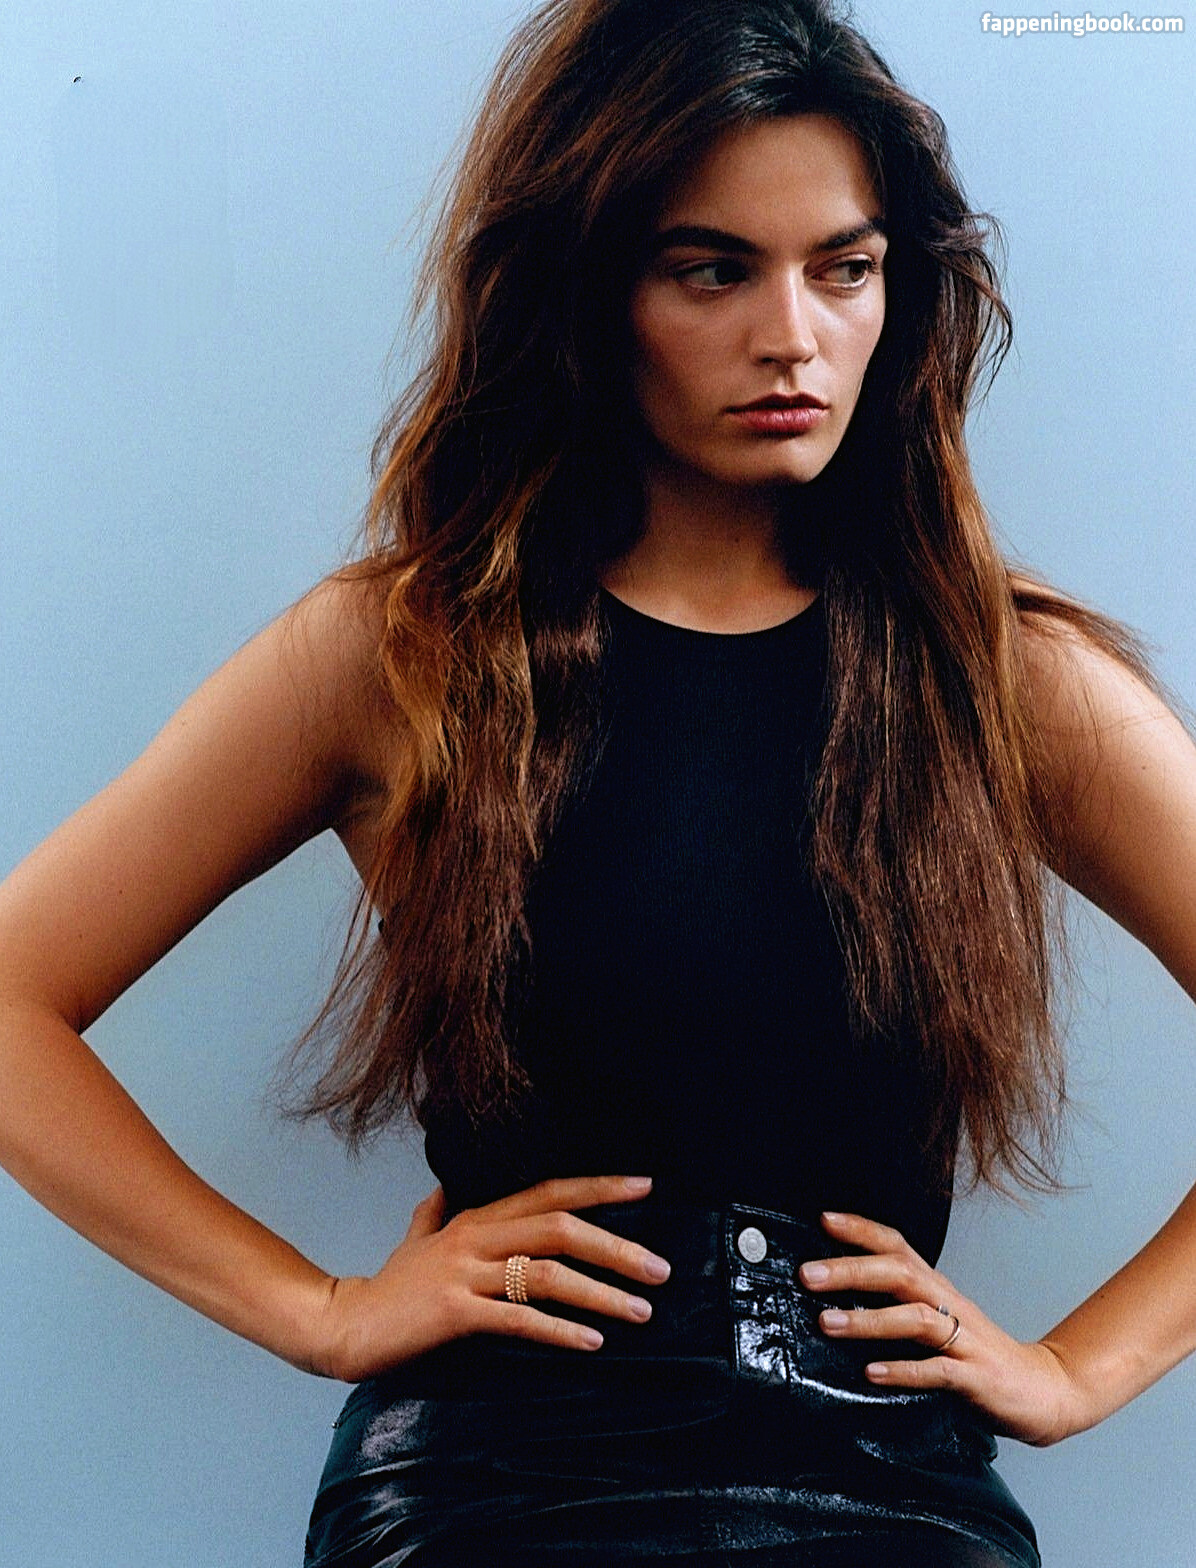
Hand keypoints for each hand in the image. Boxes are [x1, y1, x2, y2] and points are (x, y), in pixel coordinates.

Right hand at [310, 1175, 670, 1382]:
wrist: (345, 1324)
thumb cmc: (389, 1286)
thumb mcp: (416, 1239)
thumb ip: (434, 1212)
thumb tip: (443, 1187)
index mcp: (476, 1217)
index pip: (549, 1192)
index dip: (598, 1188)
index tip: (645, 1187)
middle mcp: (475, 1236)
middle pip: (559, 1228)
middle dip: (616, 1246)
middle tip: (660, 1269)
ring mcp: (465, 1273)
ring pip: (545, 1273)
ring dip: (600, 1292)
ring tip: (640, 1311)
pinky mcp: (454, 1312)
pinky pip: (518, 1320)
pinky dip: (559, 1329)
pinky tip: (591, 1342)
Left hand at [799, 1211, 1093, 1446]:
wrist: (1041, 1390)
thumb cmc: (975, 1354)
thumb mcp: (935, 1320)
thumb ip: (894, 1306)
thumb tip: (833, 1298)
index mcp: (935, 1287)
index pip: (897, 1245)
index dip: (862, 1229)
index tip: (824, 1220)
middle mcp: (949, 1304)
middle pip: (900, 1273)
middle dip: (851, 1271)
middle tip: (808, 1275)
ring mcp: (964, 1340)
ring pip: (916, 1318)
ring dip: (869, 1320)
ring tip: (827, 1322)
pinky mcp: (975, 1377)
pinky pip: (937, 1371)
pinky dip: (904, 1370)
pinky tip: (872, 1373)